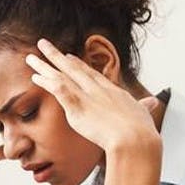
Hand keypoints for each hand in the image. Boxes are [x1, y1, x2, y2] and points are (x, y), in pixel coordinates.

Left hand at [26, 39, 160, 152]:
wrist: (135, 139)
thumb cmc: (141, 131)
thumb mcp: (144, 114)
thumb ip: (144, 107)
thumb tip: (153, 102)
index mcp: (111, 90)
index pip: (90, 74)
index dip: (77, 64)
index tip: (68, 56)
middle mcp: (97, 88)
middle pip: (72, 68)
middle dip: (57, 56)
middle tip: (44, 44)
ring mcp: (86, 96)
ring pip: (61, 76)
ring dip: (45, 66)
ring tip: (31, 57)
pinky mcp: (77, 107)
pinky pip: (58, 90)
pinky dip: (47, 82)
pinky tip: (36, 77)